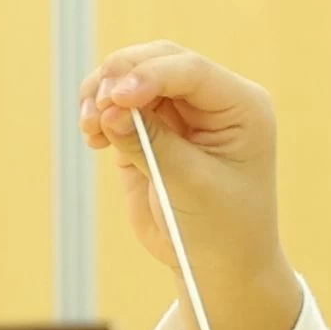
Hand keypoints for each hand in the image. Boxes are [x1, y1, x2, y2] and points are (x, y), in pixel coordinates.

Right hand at [82, 42, 296, 329]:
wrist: (218, 268)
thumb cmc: (222, 230)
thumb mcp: (190, 186)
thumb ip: (151, 143)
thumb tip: (109, 108)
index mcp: (240, 106)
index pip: (190, 70)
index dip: (149, 75)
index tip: (116, 97)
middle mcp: (212, 102)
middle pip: (158, 61)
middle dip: (121, 78)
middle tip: (96, 108)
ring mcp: (180, 114)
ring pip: (133, 78)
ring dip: (103, 94)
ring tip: (90, 126)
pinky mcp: (153, 132)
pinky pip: (120, 107)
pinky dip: (101, 113)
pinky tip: (93, 135)